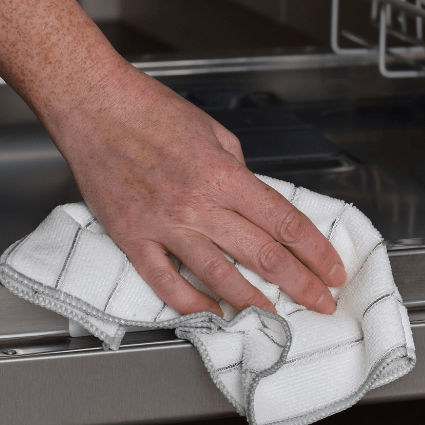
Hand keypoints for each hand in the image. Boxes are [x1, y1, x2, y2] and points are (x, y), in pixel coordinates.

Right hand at [45, 62, 345, 316]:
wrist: (93, 106)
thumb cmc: (148, 110)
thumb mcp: (212, 131)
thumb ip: (237, 170)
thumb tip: (252, 199)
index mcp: (223, 174)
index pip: (283, 221)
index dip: (315, 250)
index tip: (331, 267)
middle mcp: (197, 204)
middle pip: (262, 254)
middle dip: (299, 282)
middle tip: (321, 301)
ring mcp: (164, 225)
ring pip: (219, 276)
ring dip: (253, 302)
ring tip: (276, 318)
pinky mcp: (133, 238)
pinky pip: (166, 282)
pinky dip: (191, 304)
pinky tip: (212, 315)